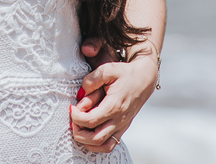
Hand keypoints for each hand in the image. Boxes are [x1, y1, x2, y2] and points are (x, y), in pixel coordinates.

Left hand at [69, 38, 157, 152]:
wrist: (144, 79)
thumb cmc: (124, 73)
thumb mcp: (107, 70)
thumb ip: (91, 80)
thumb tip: (80, 95)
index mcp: (114, 106)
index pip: (90, 120)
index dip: (76, 116)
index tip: (72, 106)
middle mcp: (119, 120)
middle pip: (94, 138)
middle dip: (78, 131)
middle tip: (73, 118)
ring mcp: (122, 126)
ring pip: (102, 145)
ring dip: (87, 140)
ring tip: (79, 126)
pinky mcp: (122, 128)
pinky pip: (109, 145)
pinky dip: (97, 144)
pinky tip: (89, 133)